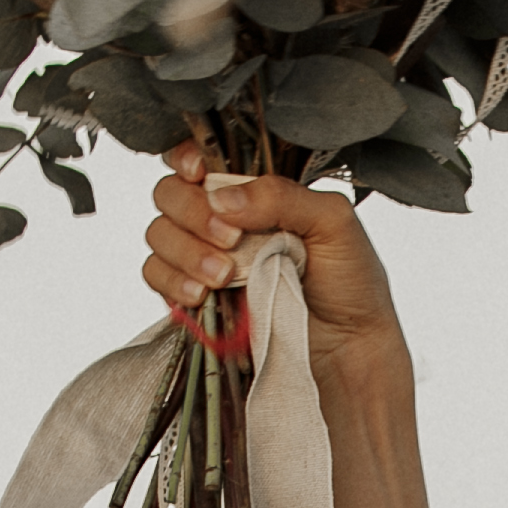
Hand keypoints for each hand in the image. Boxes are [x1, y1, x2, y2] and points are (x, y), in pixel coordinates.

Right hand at [144, 140, 396, 354]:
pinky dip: (172, 281)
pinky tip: (202, 295)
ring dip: (186, 251)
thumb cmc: (350, 282)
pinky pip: (157, 277)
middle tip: (230, 239)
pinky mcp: (194, 298)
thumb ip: (281, 196)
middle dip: (192, 212)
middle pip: (169, 193)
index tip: (200, 173)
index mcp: (254, 193)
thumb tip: (221, 199)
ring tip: (224, 276)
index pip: (199, 159)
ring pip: (159, 235)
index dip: (186, 158)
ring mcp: (204, 258)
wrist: (347, 349)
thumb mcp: (333, 222)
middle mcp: (223, 220)